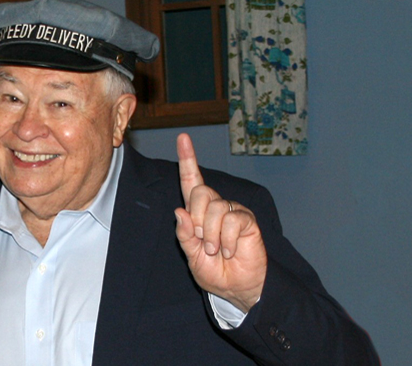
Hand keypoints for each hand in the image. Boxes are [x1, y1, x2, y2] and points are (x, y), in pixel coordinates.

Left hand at [174, 133, 266, 311]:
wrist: (237, 288)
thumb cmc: (213, 271)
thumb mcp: (191, 256)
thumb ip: (184, 235)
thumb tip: (179, 211)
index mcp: (197, 211)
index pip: (191, 181)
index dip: (187, 159)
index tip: (183, 137)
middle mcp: (215, 206)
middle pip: (199, 192)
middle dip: (196, 219)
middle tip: (202, 242)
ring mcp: (232, 211)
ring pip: (214, 208)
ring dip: (211, 235)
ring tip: (216, 250)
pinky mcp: (246, 220)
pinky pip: (231, 221)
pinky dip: (226, 240)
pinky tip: (230, 251)